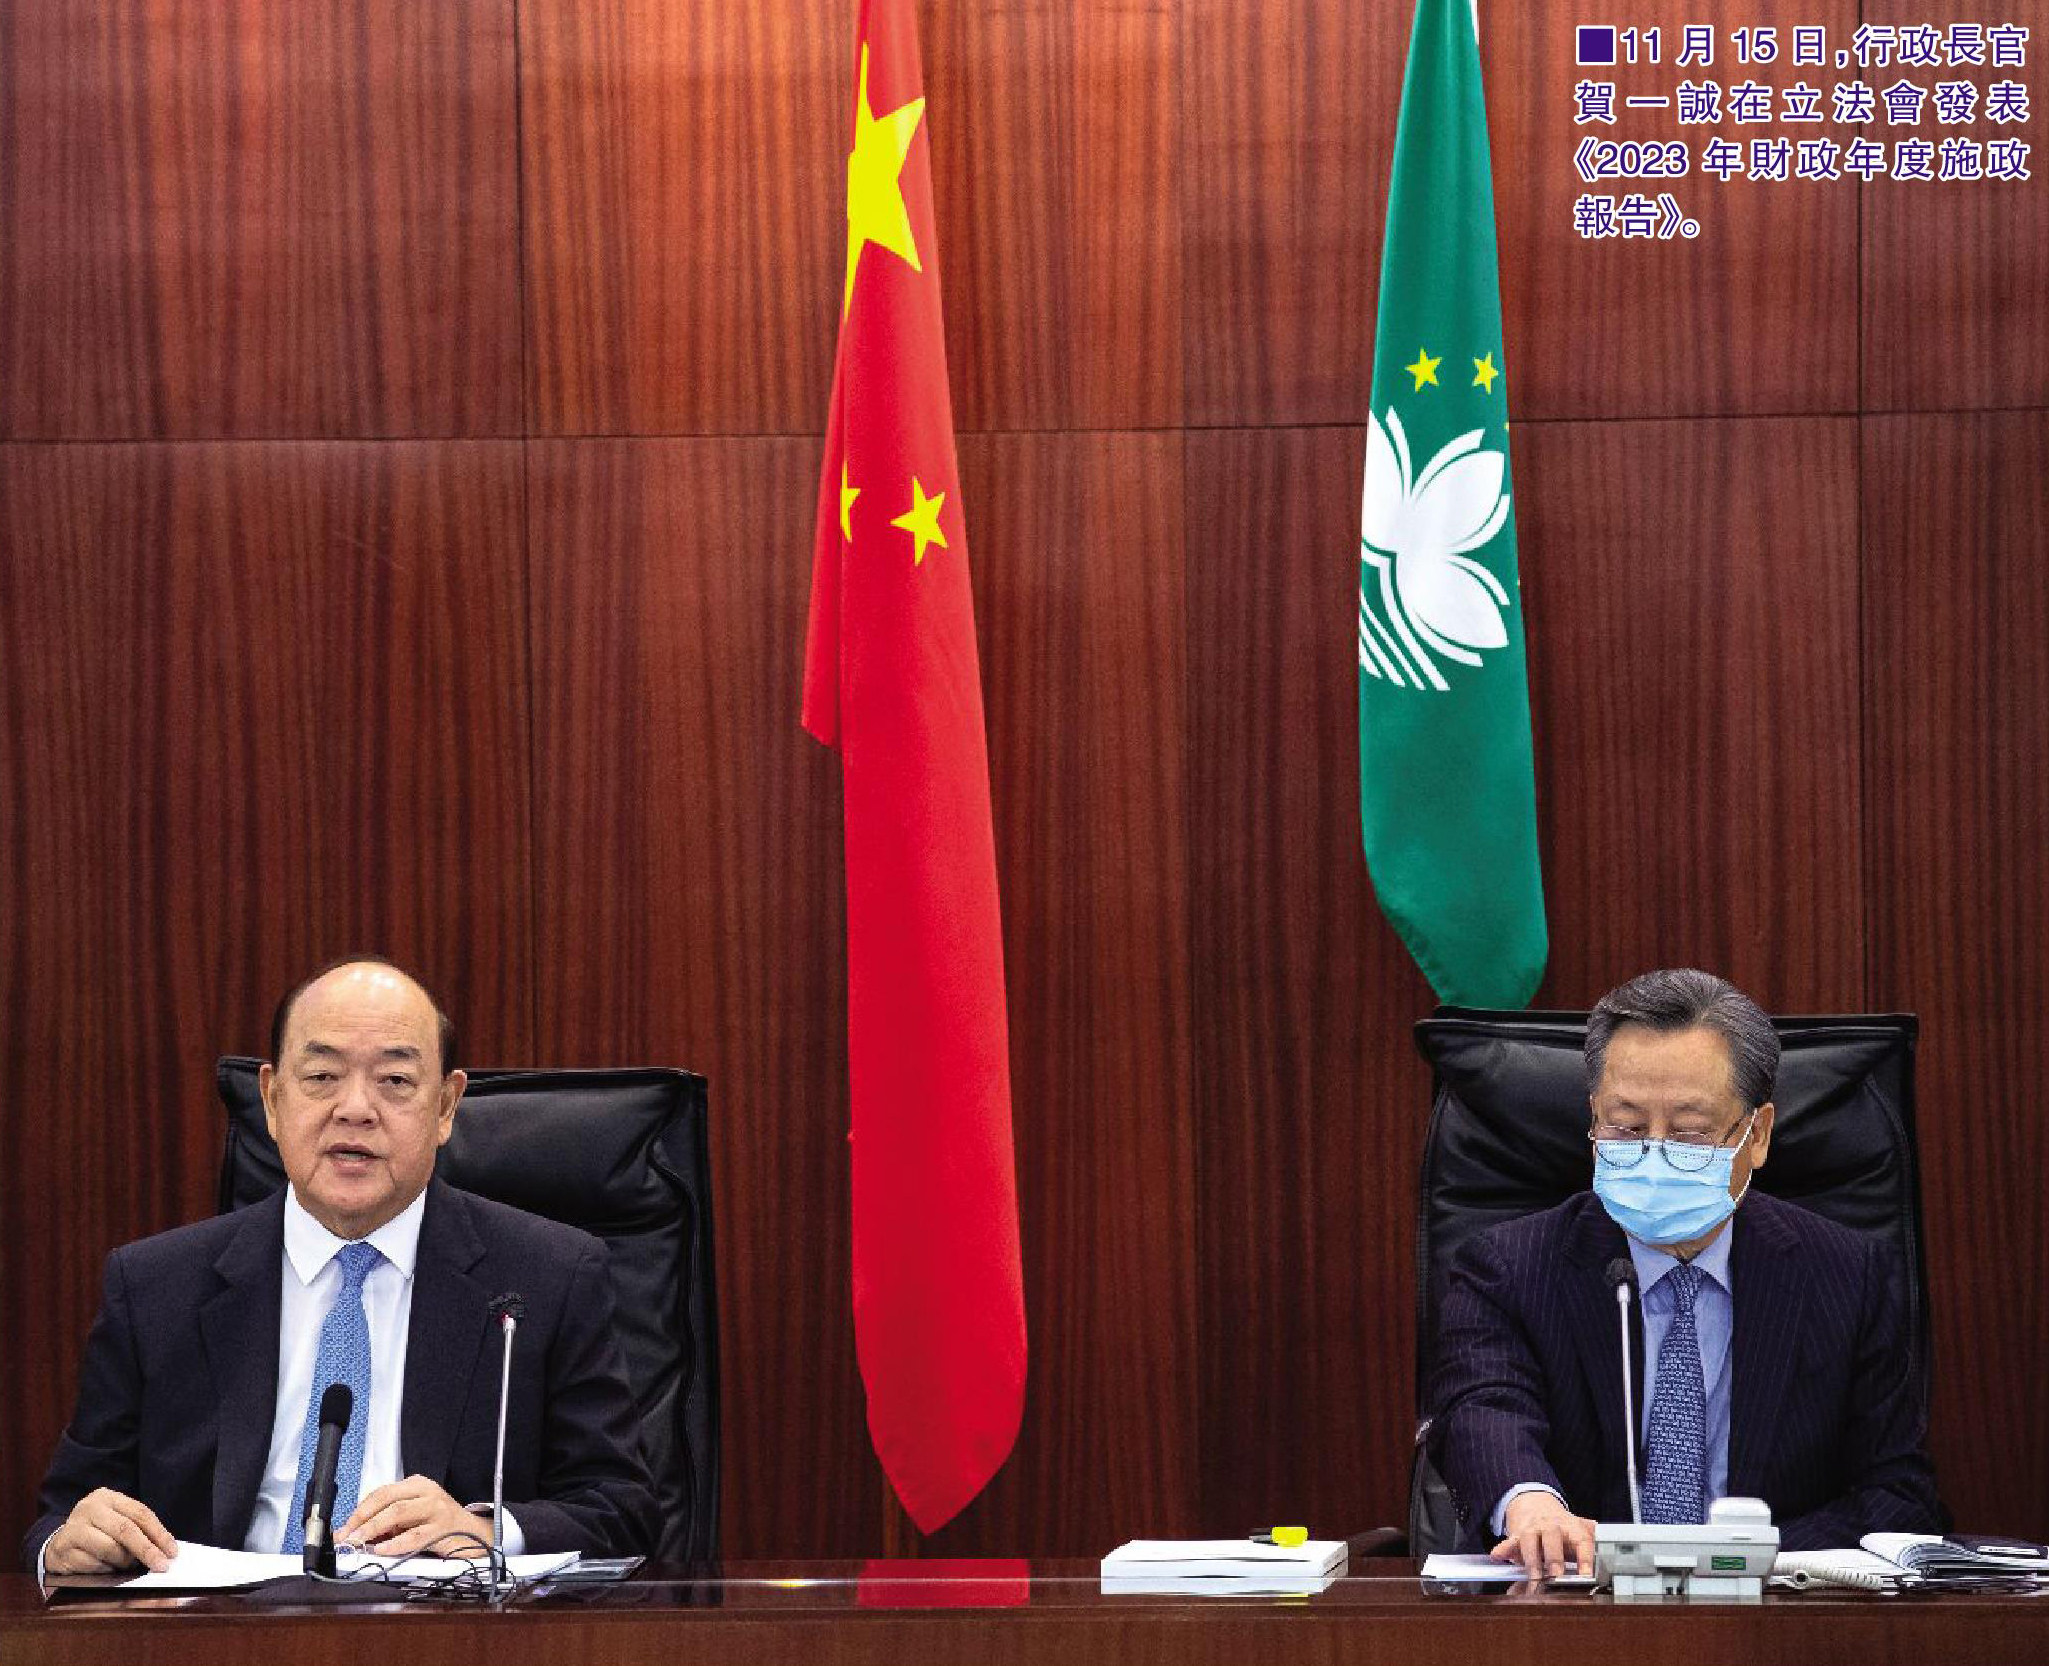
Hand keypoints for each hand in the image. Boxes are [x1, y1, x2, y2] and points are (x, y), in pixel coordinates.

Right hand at [44, 1488, 175, 1573]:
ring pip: (110, 1549)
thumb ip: (137, 1529)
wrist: (59, 1542)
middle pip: (126, 1529)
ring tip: (127, 1566)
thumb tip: (164, 1550)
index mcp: (107, 1497)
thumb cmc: (96, 1531)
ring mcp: (73, 1528)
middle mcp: (89, 1508)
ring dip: (124, 1562)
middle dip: (147, 1550)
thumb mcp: (116, 1521)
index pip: (140, 1513)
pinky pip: (93, 1564)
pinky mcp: (63, 1549)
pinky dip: (105, 1570)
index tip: (172, 1552)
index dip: (159, 1533)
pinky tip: (106, 1568)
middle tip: (161, 1566)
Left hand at [338, 1475, 490, 1559]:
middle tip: (346, 1536)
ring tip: (358, 1541)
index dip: (359, 1511)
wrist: (474, 1534)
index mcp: (416, 1485)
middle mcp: (426, 1492)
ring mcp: (436, 1509)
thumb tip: (356, 1534)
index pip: (381, 1493)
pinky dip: (395, 1543)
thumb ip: (388, 1522)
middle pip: (387, 1500)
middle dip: (362, 1519)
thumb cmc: (439, 1524)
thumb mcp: (413, 1515)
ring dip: (373, 1528)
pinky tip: (382, 1549)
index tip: (344, 1528)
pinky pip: (414, 1535)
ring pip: (398, 1513)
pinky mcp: (442, 1528)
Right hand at [1492, 1490, 1596, 1580]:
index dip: (1584, 1557)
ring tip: (1533, 1576)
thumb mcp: (1577, 1527)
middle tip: (1555, 1575)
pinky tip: (1497, 1556)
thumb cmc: (1559, 1524)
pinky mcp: (1516, 1534)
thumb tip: (1611, 1545)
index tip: (1586, 1574)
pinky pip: (1509, 1540)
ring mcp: (1532, 1529)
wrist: (1533, 1502)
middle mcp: (1551, 1526)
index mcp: (1570, 1526)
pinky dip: (1503, 1548)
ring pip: (1530, 1541)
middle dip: (1553, 1557)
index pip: (1580, 1540)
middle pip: (1552, 1538)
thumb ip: (1593, 1537)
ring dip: (1531, 1559)